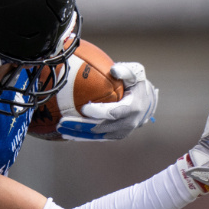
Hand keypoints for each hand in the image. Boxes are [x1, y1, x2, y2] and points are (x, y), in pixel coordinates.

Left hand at [43, 61, 157, 140]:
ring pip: (96, 136)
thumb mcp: (136, 73)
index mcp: (133, 108)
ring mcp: (121, 132)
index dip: (99, 112)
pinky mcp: (114, 136)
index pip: (113, 113)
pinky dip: (82, 137)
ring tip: (61, 129)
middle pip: (100, 127)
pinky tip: (68, 134)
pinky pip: (96, 138)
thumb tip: (113, 69)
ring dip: (77, 133)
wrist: (147, 104)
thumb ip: (126, 71)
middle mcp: (127, 124)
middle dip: (81, 125)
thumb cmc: (138, 85)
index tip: (84, 108)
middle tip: (63, 121)